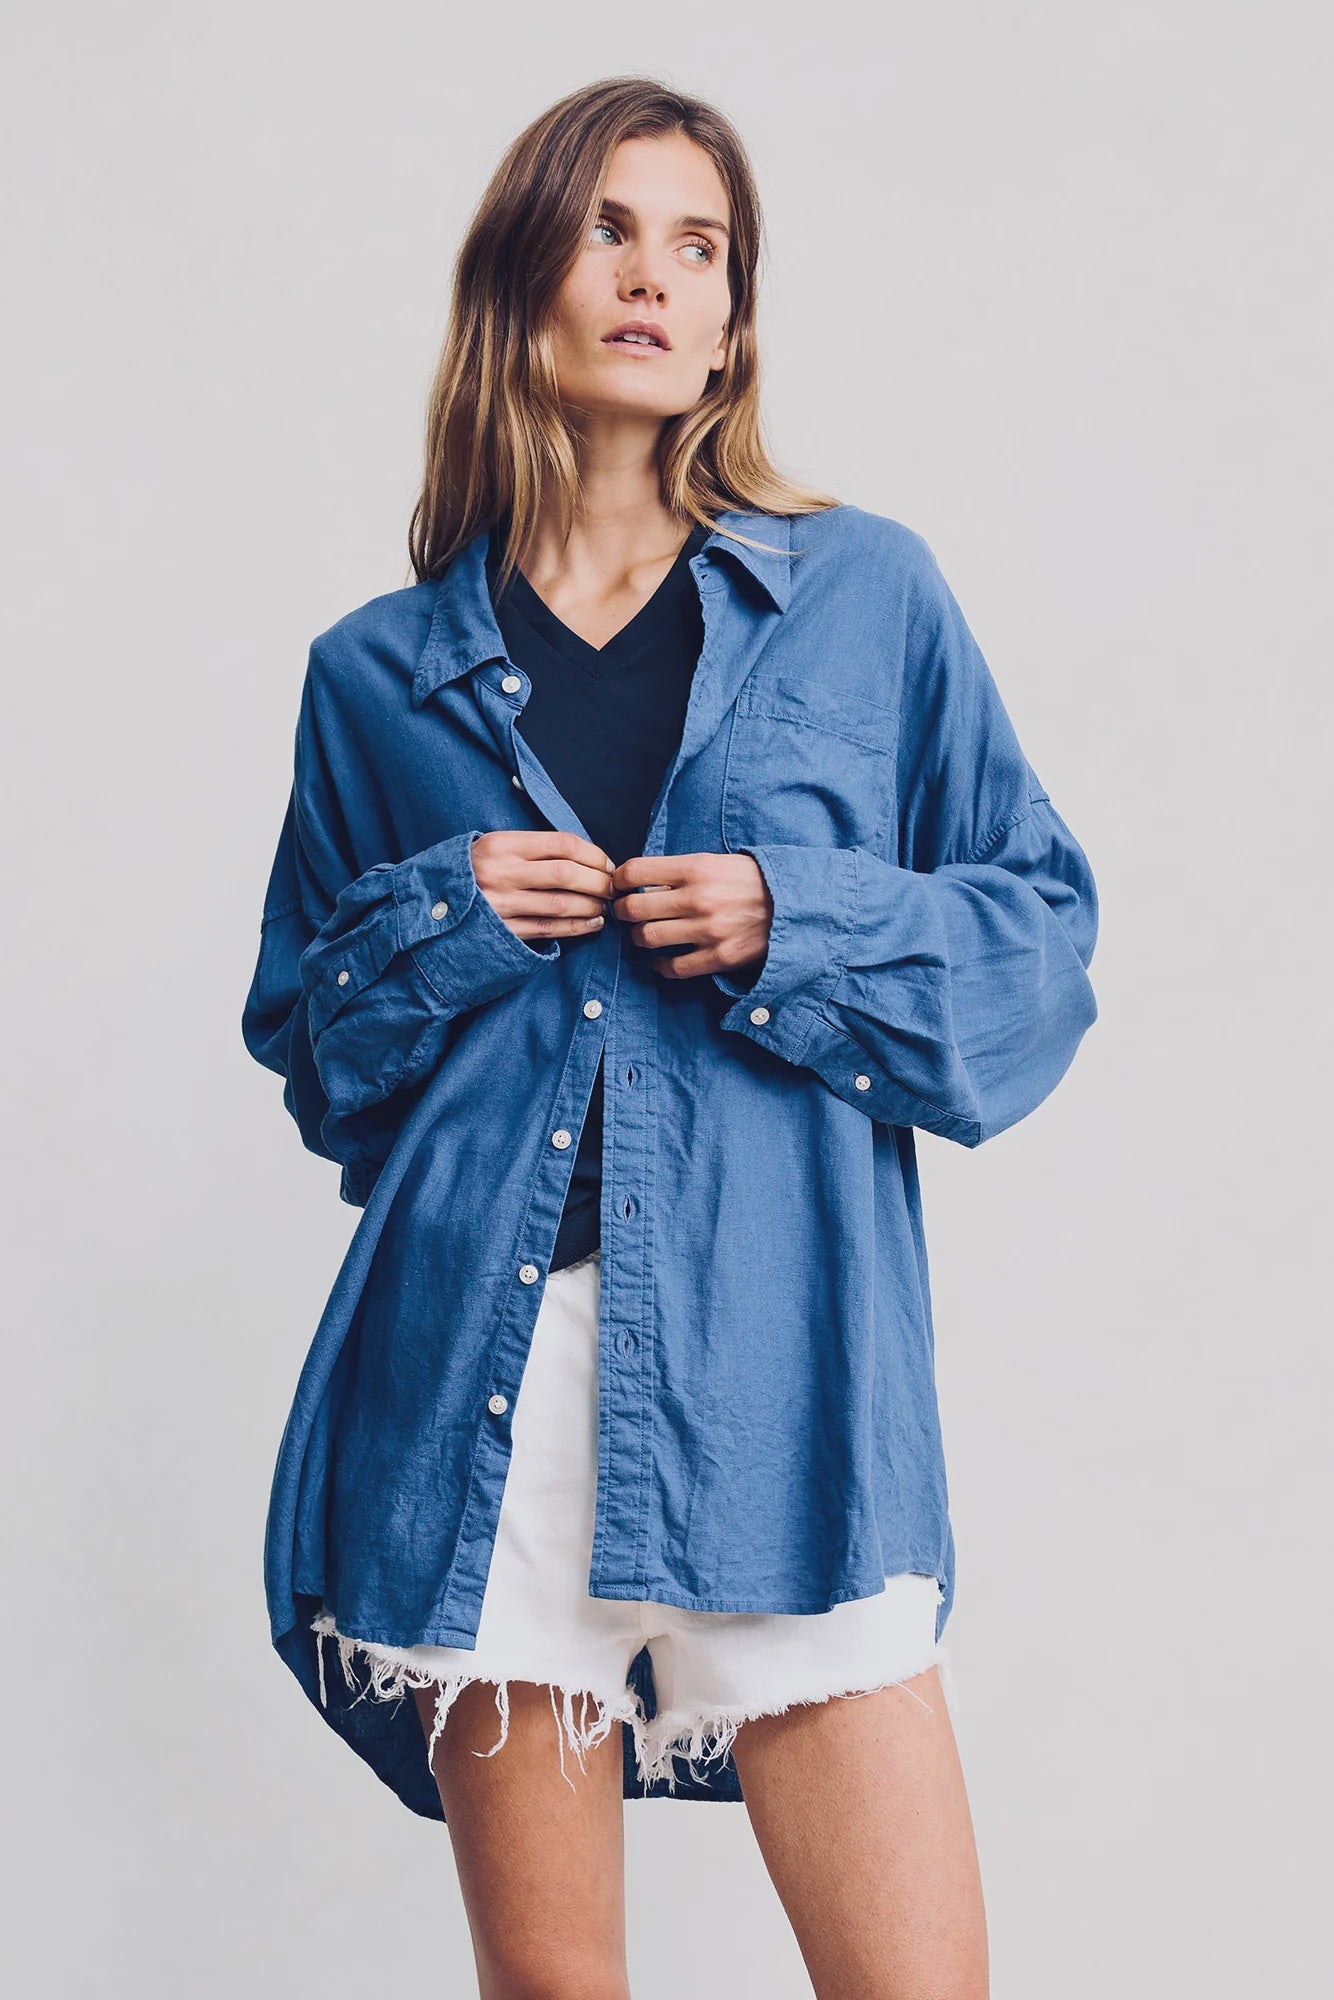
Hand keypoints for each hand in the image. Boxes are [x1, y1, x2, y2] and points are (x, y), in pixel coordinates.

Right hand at [470, 830, 614, 939]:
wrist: (430, 903)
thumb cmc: (473, 872)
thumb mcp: (494, 847)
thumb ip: (532, 848)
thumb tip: (585, 856)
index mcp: (501, 845)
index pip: (562, 844)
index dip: (593, 854)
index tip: (608, 864)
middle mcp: (500, 873)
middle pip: (566, 874)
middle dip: (599, 882)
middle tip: (613, 887)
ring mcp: (500, 904)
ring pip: (561, 904)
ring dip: (591, 906)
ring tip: (605, 906)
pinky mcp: (502, 931)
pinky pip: (548, 929)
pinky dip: (577, 927)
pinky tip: (592, 923)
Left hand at [609, 851, 772, 981]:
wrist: (794, 905)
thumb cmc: (752, 881)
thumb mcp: (716, 862)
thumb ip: (680, 872)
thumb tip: (642, 884)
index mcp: (696, 868)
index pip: (635, 871)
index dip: (618, 880)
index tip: (619, 886)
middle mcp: (698, 898)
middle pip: (633, 909)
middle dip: (623, 911)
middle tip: (626, 913)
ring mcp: (707, 930)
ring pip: (647, 938)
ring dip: (640, 938)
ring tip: (646, 935)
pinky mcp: (718, 957)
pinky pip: (673, 967)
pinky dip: (661, 966)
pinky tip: (663, 960)